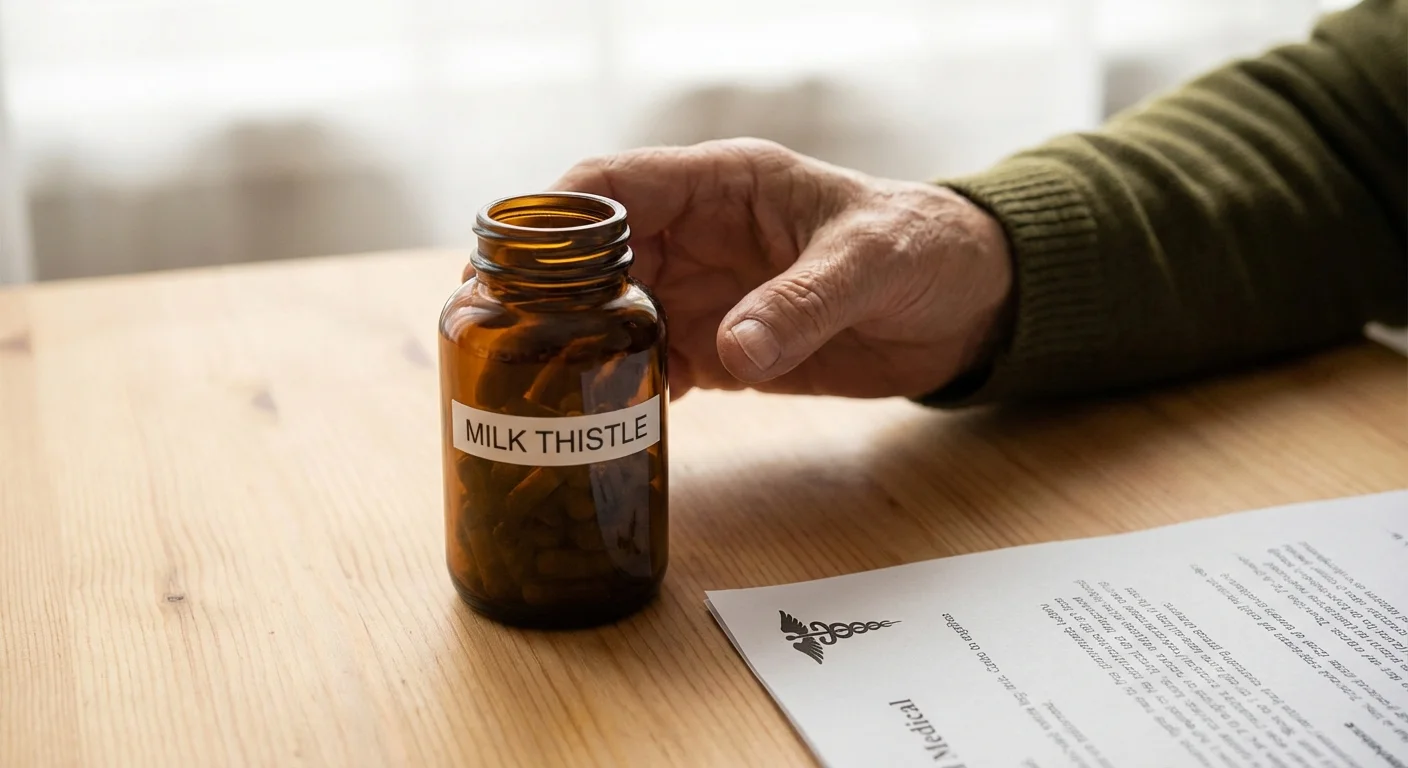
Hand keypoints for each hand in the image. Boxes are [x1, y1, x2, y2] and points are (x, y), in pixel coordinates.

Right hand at [549, 138, 1013, 399]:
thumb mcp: (870, 262)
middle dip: (541, 294)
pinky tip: (608, 417)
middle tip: (490, 337)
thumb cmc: (924, 247)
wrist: (967, 303)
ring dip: (575, 347)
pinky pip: (655, 365)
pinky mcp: (723, 348)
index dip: (553, 222)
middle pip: (594, 258)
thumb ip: (802, 302)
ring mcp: (706, 294)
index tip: (504, 265)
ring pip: (613, 316)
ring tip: (528, 389)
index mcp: (722, 185)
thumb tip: (732, 351)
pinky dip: (627, 388)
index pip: (613, 187)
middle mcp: (698, 236)